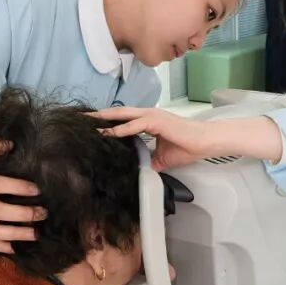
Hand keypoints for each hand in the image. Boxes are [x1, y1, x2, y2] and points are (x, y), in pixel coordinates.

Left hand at [94, 107, 222, 170]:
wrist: (205, 142)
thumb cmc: (188, 147)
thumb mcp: (162, 158)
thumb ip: (149, 161)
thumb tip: (140, 172)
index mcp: (148, 121)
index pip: (122, 118)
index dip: (106, 121)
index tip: (90, 126)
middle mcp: (147, 115)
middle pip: (117, 112)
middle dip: (98, 115)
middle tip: (80, 117)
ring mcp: (152, 116)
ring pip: (122, 114)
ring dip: (104, 118)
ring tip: (87, 122)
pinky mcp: (157, 121)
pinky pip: (134, 125)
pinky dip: (120, 129)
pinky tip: (108, 133)